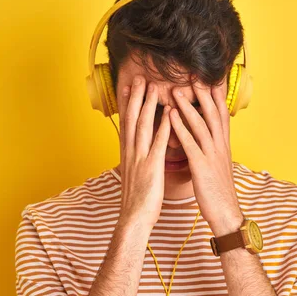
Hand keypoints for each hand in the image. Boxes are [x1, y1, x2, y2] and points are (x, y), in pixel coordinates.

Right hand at [118, 75, 171, 229]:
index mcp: (128, 152)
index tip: (130, 86)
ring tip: (154, 87)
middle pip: (132, 119)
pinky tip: (170, 114)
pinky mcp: (151, 167)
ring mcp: (140, 158)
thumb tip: (138, 147)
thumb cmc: (137, 197)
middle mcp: (131, 151)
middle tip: (140, 77)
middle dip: (137, 97)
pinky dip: (164, 128)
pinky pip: (158, 144)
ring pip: (143, 126)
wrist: (134, 218)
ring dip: (148, 105)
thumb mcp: (134, 172)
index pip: (127, 122)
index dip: (128, 104)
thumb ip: (136, 157)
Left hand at [169, 79, 243, 235]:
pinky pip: (190, 143)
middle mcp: (220, 146)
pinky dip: (180, 127)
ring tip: (176, 90)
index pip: (221, 114)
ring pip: (201, 125)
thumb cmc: (219, 190)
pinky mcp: (202, 166)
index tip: (207, 79)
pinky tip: (170, 116)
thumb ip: (214, 148)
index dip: (214, 96)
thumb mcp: (219, 164)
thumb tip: (209, 136)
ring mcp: (212, 155)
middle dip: (203, 93)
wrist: (226, 213)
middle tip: (192, 75)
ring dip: (188, 106)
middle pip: (213, 114)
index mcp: (224, 145)